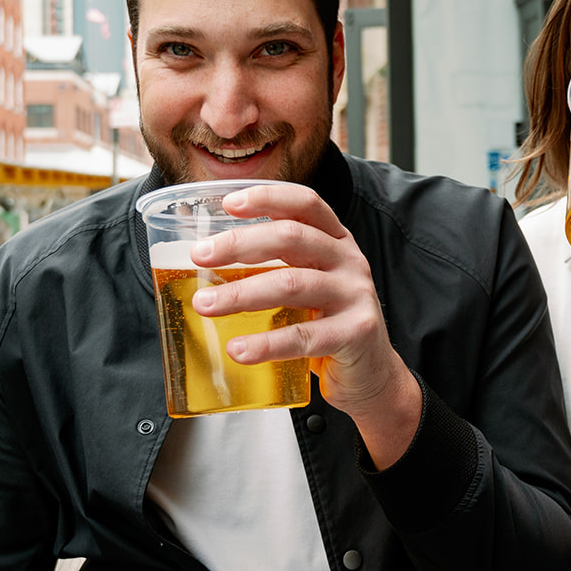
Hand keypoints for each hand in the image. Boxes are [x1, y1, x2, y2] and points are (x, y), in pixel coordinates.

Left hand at [188, 182, 420, 465]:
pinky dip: (266, 344)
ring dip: (241, 293)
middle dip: (240, 243)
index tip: (228, 202)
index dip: (268, 197)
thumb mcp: (308, 283)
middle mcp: (349, 261)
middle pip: (292, 237)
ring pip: (292, 284)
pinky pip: (304, 336)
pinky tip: (238, 350)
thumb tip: (205, 260)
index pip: (305, 203)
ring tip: (204, 306)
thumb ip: (275, 266)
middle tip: (199, 255)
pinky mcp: (356, 333)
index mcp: (336, 241)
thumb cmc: (327, 323)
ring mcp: (356, 295)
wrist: (371, 373)